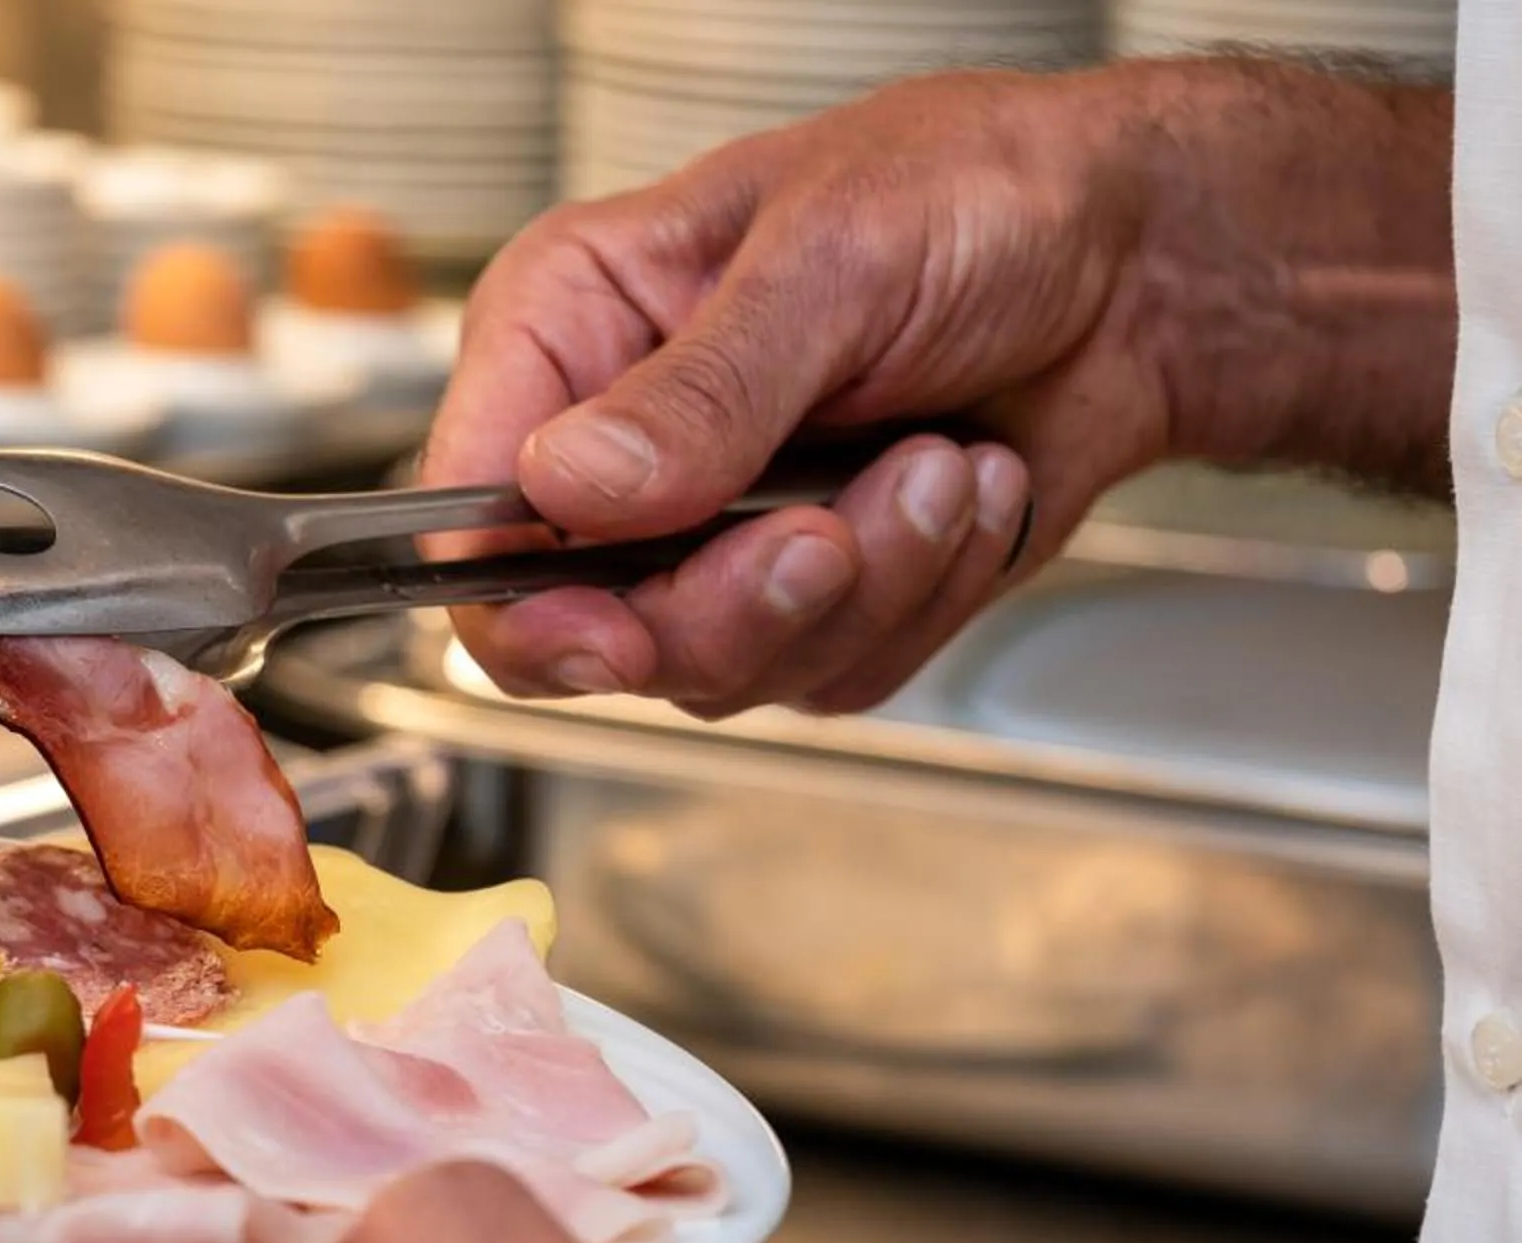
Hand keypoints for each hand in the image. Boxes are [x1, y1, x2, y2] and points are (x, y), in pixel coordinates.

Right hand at [425, 60, 1452, 714]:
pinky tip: (963, 489)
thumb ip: (699, 391)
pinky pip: (829, 673)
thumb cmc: (985, 196)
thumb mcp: (833, 259)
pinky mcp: (810, 601)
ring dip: (860, 584)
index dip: (521, 598)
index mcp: (573, 333)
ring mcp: (710, 540)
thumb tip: (570, 487)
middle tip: (827, 536)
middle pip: (586, 632)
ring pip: (715, 669)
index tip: (611, 628)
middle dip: (731, 604)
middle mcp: (621, 451)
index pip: (466, 511)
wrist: (1148, 264)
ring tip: (936, 462)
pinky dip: (921, 593)